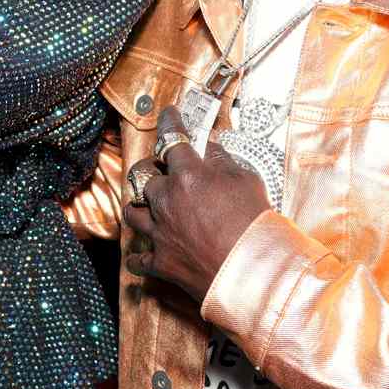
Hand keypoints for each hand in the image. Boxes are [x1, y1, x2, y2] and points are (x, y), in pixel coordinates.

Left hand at [122, 106, 272, 300]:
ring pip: (132, 211)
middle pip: (143, 174)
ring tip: (147, 205)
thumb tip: (211, 148)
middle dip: (150, 168)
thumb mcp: (247, 180)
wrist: (255, 272)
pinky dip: (140, 256)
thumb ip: (223, 161)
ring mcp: (160, 232)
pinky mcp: (161, 263)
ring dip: (139, 205)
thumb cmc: (256, 226)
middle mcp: (167, 200)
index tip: (168, 115)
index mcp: (188, 175)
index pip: (172, 138)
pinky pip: (137, 259)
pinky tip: (144, 253)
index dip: (170, 122)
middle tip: (160, 169)